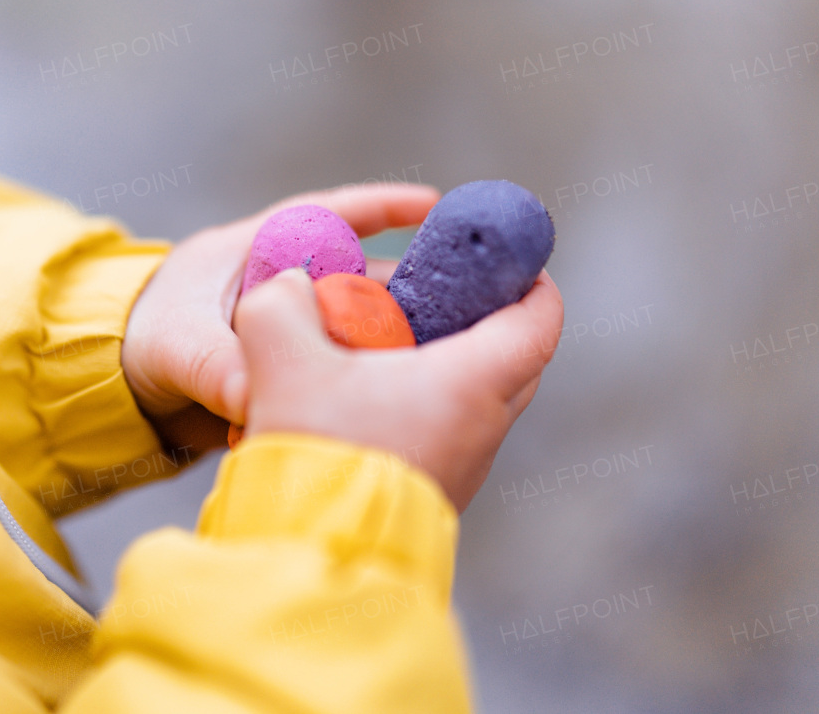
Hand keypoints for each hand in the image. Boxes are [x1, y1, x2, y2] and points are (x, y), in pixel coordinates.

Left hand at [120, 183, 440, 457]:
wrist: (106, 390)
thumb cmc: (135, 342)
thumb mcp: (177, 347)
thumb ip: (219, 368)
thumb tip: (261, 401)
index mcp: (254, 251)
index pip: (328, 216)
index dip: (382, 207)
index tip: (434, 205)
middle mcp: (278, 286)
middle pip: (356, 278)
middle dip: (404, 289)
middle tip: (457, 306)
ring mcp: (283, 330)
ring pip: (352, 326)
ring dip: (387, 341)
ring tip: (439, 357)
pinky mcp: (284, 372)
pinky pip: (334, 368)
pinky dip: (361, 378)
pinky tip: (396, 395)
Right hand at [231, 266, 563, 510]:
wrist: (313, 557)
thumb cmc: (315, 452)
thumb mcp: (278, 359)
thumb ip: (280, 304)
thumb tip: (290, 288)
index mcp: (471, 382)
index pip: (539, 320)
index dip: (532, 281)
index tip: (507, 260)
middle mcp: (484, 426)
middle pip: (513, 357)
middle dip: (482, 318)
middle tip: (434, 291)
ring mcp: (466, 466)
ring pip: (478, 397)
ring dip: (447, 364)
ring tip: (385, 340)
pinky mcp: (438, 492)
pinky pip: (450, 432)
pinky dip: (426, 402)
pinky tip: (367, 396)